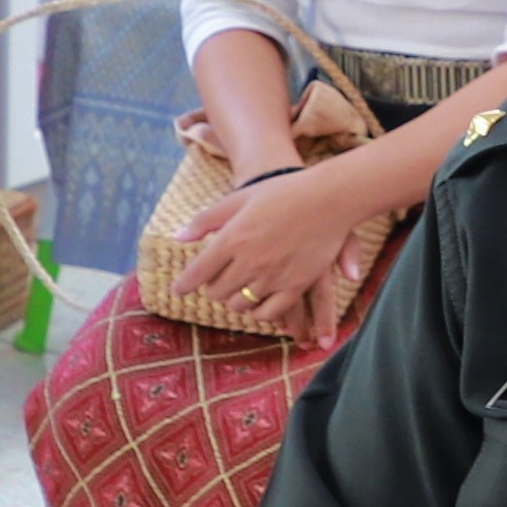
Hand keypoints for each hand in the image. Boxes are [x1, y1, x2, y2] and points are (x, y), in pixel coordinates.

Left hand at [167, 155, 381, 328]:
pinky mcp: (295, 286)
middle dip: (211, 288)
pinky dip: (258, 312)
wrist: (328, 198)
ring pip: (239, 304)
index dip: (183, 284)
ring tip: (236, 290)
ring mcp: (273, 276)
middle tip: (214, 282)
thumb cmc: (281, 193)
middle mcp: (249, 261)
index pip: (197, 272)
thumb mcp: (239, 199)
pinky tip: (258, 303)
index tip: (178, 289)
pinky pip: (268, 312)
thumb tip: (178, 238)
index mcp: (232, 238)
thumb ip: (206, 220)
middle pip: (216, 291)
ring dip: (233, 300)